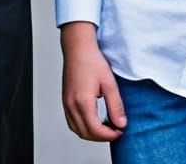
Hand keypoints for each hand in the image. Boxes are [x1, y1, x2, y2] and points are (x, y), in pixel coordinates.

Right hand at [60, 22, 125, 141]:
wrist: (78, 47)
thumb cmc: (92, 61)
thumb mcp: (109, 83)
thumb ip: (116, 106)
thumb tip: (121, 124)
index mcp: (83, 102)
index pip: (96, 130)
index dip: (110, 135)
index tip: (120, 130)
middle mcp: (71, 105)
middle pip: (85, 134)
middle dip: (102, 137)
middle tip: (115, 130)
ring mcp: (66, 103)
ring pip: (77, 130)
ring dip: (91, 133)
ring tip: (105, 126)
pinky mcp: (65, 100)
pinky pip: (71, 122)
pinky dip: (82, 126)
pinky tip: (93, 120)